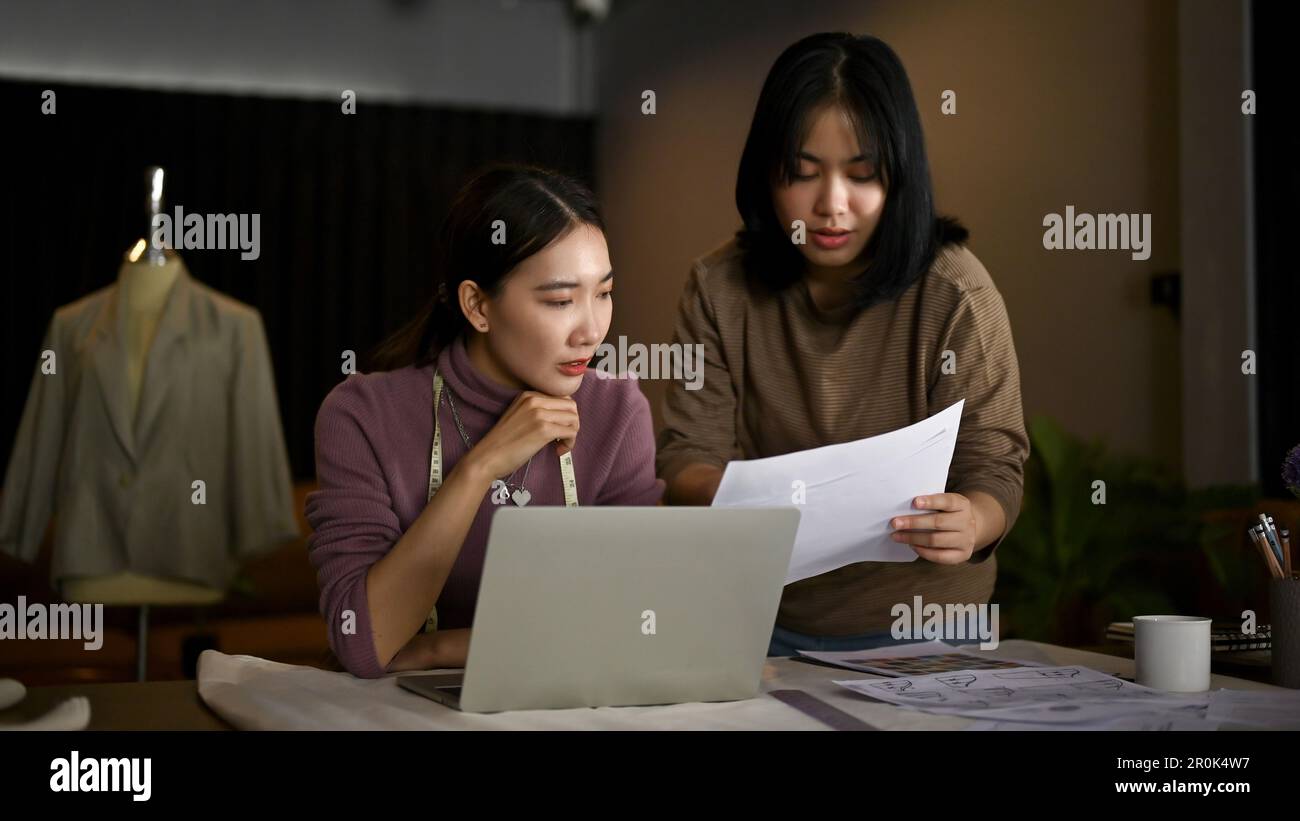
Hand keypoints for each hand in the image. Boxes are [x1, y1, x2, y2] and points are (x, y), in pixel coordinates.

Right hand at [460, 392, 578, 479]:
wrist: (487, 457)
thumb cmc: (503, 442)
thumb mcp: (519, 416)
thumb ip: (538, 411)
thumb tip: (563, 418)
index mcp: (529, 395)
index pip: (562, 398)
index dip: (565, 415)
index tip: (558, 429)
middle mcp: (535, 400)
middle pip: (571, 407)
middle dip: (572, 424)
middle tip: (562, 438)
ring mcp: (539, 414)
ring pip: (574, 419)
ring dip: (571, 435)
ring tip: (559, 445)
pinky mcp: (543, 430)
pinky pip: (571, 432)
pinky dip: (569, 443)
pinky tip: (557, 451)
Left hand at [889, 493, 978, 564]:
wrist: (969, 527)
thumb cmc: (948, 513)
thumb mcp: (945, 503)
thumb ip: (931, 503)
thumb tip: (904, 507)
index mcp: (962, 505)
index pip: (947, 502)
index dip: (931, 501)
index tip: (914, 502)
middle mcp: (966, 522)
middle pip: (938, 522)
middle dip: (914, 523)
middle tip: (895, 523)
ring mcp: (966, 540)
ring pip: (936, 540)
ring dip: (913, 538)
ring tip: (897, 536)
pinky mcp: (963, 555)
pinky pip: (940, 556)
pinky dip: (924, 551)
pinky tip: (912, 546)